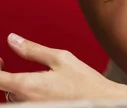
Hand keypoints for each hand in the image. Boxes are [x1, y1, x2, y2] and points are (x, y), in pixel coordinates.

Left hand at [0, 33, 126, 101]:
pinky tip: (35, 87)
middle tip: (5, 63)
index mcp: (27, 85)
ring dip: (14, 87)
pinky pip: (23, 104)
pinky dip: (24, 94)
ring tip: (24, 75)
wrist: (101, 103)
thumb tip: (12, 39)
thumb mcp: (60, 58)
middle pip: (3, 89)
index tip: (1, 61)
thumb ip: (33, 49)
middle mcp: (25, 102)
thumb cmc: (84, 82)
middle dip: (3, 76)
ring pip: (12, 98)